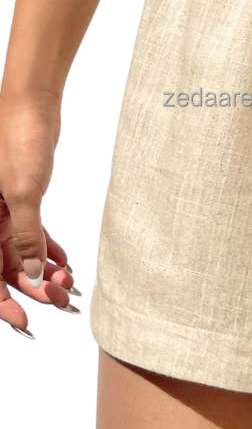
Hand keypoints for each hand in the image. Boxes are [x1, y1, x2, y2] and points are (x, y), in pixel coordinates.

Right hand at [0, 93, 78, 337]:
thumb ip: (26, 236)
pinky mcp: (21, 199)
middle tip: (60, 302)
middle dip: (31, 288)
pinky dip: (48, 247)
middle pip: (5, 266)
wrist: (32, 109)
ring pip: (21, 251)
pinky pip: (32, 233)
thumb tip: (33, 274)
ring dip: (44, 269)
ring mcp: (2, 210)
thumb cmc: (17, 141)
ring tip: (69, 284)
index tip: (25, 319)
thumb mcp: (23, 192)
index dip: (1, 301)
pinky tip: (66, 263)